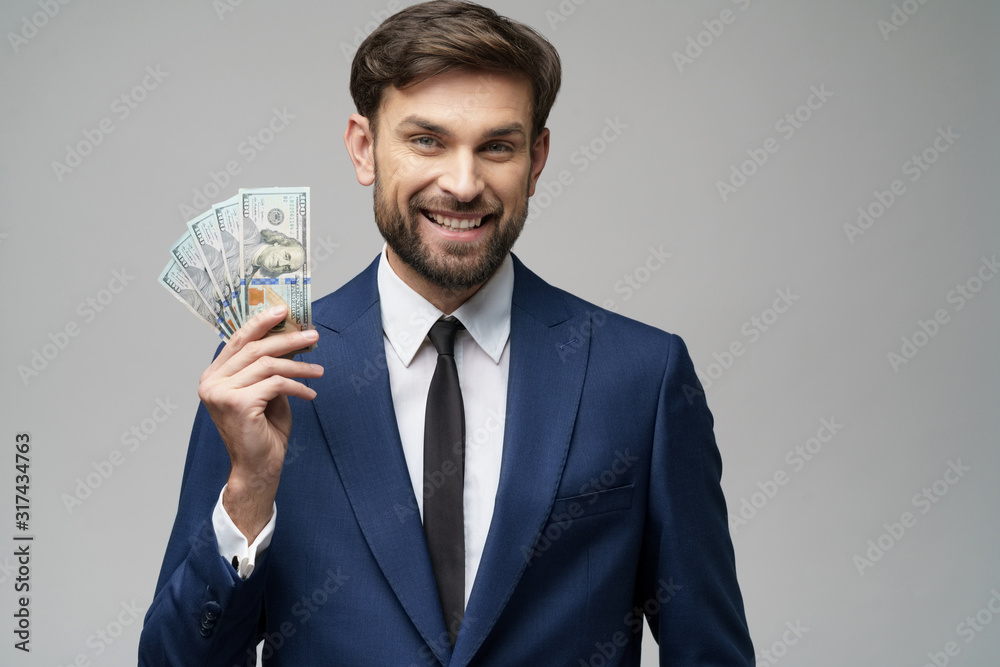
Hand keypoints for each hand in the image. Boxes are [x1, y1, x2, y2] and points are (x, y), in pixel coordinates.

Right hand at [197, 305, 322, 539]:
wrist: (258, 468)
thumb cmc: (262, 432)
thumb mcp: (266, 393)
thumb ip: (269, 369)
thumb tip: (289, 338)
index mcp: (214, 376)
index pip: (238, 340)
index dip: (261, 322)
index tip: (284, 310)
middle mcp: (211, 382)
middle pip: (256, 348)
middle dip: (288, 338)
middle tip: (313, 336)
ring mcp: (221, 393)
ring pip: (269, 364)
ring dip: (299, 366)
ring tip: (319, 371)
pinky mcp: (238, 403)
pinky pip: (276, 384)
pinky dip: (298, 386)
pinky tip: (310, 394)